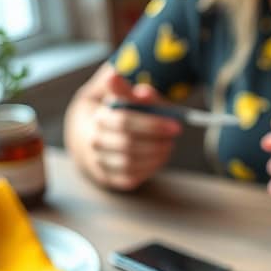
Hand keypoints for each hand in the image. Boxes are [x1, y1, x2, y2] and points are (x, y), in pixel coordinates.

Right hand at [66, 64, 182, 190]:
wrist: (102, 137)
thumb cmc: (122, 113)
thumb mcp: (126, 97)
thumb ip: (136, 92)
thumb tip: (144, 93)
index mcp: (100, 117)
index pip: (125, 121)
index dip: (152, 125)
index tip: (175, 125)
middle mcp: (96, 140)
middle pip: (127, 144)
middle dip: (156, 142)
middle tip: (173, 138)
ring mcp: (100, 160)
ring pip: (129, 163)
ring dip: (154, 156)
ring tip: (167, 146)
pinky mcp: (109, 177)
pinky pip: (130, 177)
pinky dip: (149, 169)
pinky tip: (159, 157)